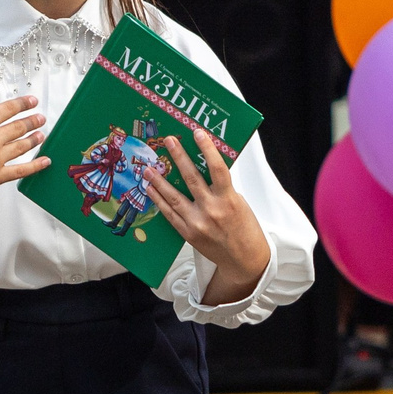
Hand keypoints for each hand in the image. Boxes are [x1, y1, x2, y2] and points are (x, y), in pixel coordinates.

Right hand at [0, 79, 47, 207]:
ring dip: (34, 139)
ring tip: (41, 135)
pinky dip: (35, 166)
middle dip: (33, 121)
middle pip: (19, 127)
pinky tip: (45, 161)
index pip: (10, 109)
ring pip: (22, 146)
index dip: (24, 104)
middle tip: (41, 118)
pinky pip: (21, 170)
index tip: (33, 102)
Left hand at [142, 124, 273, 304]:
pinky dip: (160, 200)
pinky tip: (151, 189)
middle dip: (178, 157)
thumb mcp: (239, 203)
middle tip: (168, 141)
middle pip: (191, 179)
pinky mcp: (188, 234)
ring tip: (148, 168)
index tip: (198, 133)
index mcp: (229, 199)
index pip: (217, 169)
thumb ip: (221, 188)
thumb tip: (204, 169)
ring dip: (159, 181)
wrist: (243, 259)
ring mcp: (197, 223)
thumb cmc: (244, 228)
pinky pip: (170, 214)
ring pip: (174, 197)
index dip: (207, 149)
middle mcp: (212, 210)